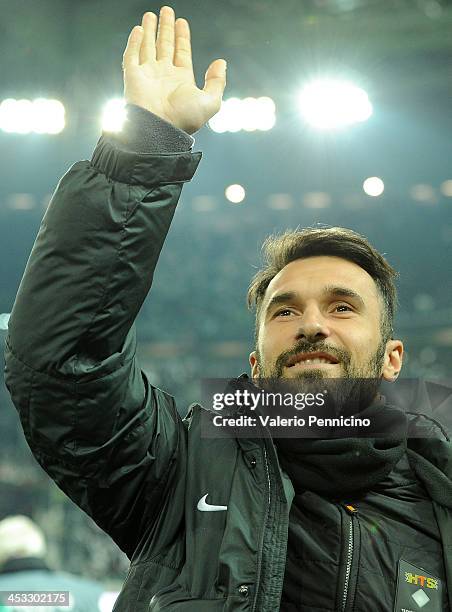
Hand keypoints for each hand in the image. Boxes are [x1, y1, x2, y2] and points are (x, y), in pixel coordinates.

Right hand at [122, 6, 226, 134]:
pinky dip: (134, 42)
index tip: (182, 22)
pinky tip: (138, 29)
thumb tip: (221, 62)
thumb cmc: (184, 118)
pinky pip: (132, 55)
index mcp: (181, 80)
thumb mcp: (211, 102)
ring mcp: (148, 75)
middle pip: (165, 46)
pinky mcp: (133, 77)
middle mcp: (164, 76)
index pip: (182, 53)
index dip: (182, 37)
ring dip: (149, 30)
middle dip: (166, 28)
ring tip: (150, 15)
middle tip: (166, 11)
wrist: (160, 129)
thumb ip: (217, 82)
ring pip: (147, 47)